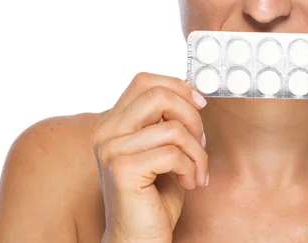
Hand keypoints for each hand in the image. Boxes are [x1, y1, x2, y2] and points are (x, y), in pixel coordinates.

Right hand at [91, 72, 208, 242]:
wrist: (139, 238)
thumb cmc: (155, 194)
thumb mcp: (162, 146)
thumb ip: (166, 119)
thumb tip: (193, 92)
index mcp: (114, 122)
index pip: (144, 81)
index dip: (177, 86)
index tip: (200, 103)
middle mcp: (106, 132)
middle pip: (158, 95)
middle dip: (191, 116)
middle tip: (201, 141)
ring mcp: (111, 150)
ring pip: (173, 128)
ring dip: (197, 151)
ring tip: (196, 170)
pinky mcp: (122, 169)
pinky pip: (173, 154)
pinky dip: (191, 168)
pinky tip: (188, 183)